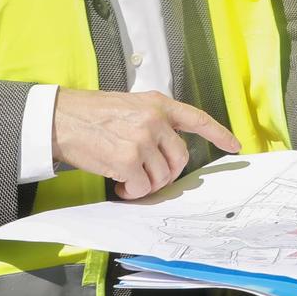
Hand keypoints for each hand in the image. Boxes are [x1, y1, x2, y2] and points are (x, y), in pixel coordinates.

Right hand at [51, 88, 239, 199]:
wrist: (61, 118)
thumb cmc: (92, 114)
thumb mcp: (130, 106)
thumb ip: (154, 121)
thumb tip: (168, 152)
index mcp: (158, 103)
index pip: (196, 118)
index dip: (218, 134)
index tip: (234, 146)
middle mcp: (155, 119)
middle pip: (180, 159)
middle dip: (166, 174)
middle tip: (145, 175)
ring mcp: (143, 139)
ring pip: (162, 177)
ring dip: (146, 185)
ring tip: (126, 176)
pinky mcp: (128, 159)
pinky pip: (141, 188)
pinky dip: (131, 192)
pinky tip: (118, 183)